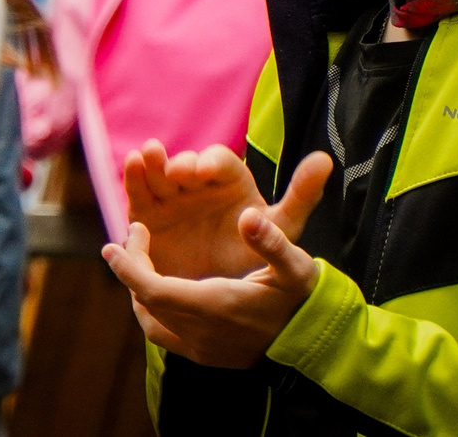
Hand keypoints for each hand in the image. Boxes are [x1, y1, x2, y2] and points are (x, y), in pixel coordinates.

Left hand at [103, 197, 321, 368]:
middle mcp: (202, 332)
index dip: (128, 267)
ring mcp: (202, 349)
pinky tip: (158, 292)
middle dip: (132, 269)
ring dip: (139, 292)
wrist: (315, 344)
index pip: (153, 289)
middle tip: (133, 238)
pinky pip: (164, 337)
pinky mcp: (206, 358)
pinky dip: (152, 313)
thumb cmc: (303, 300)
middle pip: (148, 302)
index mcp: (216, 305)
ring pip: (152, 322)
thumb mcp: (295, 266)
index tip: (114, 243)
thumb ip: (272, 241)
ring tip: (139, 262)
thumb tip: (248, 215)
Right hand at [121, 141, 329, 281]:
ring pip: (159, 174)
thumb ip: (301, 195)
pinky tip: (132, 165)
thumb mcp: (283, 227)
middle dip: (178, 163)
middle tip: (175, 171)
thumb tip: (326, 159)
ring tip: (145, 156)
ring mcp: (172, 199)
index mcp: (231, 184)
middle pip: (186, 165)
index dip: (210, 164)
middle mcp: (199, 186)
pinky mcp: (149, 217)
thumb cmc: (258, 257)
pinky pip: (139, 195)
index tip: (203, 173)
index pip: (220, 164)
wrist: (229, 300)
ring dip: (151, 162)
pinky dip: (133, 179)